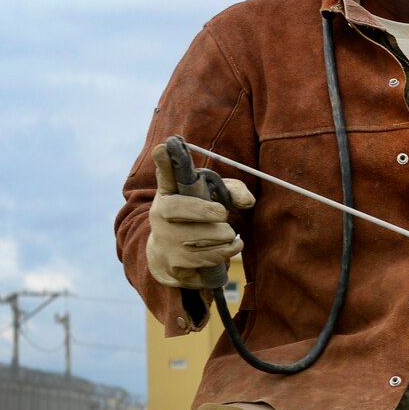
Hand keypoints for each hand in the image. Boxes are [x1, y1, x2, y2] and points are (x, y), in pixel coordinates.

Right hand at [144, 142, 254, 287]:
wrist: (169, 255)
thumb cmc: (195, 219)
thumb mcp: (211, 200)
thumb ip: (231, 192)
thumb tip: (248, 201)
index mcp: (167, 194)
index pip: (166, 176)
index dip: (165, 162)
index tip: (164, 147)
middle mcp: (160, 214)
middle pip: (195, 210)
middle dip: (216, 214)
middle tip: (223, 216)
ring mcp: (164, 240)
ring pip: (207, 237)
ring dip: (226, 236)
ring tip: (227, 234)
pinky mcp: (173, 262)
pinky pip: (208, 258)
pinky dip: (225, 253)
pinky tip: (227, 247)